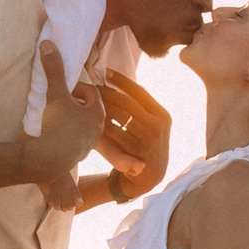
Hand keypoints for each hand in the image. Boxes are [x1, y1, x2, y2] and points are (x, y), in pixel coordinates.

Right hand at [23, 43, 101, 208]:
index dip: (74, 87)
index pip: (90, 92)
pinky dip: (65, 134)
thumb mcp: (55, 93)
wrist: (48, 160)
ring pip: (81, 125)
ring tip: (53, 116)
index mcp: (98, 114)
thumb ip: (53, 69)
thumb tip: (47, 43)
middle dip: (73, 102)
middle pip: (87, 108)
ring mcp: (87, 145)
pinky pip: (73, 139)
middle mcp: (97, 130)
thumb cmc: (57, 124)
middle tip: (57, 101)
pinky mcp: (76, 157)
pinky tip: (52, 133)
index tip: (60, 89)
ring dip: (70, 118)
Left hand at [92, 70, 171, 203]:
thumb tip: (120, 84)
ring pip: (120, 116)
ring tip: (87, 100)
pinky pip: (115, 134)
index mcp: (162, 114)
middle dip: (107, 93)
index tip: (106, 72)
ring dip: (102, 107)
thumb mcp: (151, 125)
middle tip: (90, 86)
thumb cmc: (145, 146)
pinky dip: (102, 125)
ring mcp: (148, 139)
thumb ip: (141, 109)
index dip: (122, 81)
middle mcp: (158, 124)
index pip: (140, 91)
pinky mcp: (137, 152)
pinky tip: (90, 119)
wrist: (150, 177)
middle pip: (127, 102)